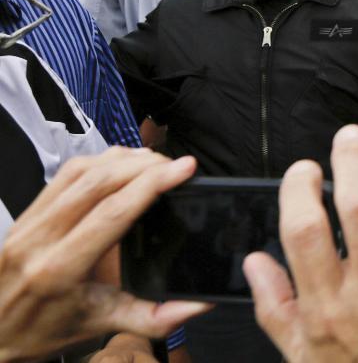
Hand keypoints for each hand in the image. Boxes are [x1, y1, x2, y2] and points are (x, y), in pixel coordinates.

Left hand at [0, 148, 209, 361]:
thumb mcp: (102, 327)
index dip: (151, 184)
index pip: (112, 212)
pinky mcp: (24, 215)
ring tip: (154, 161)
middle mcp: (38, 240)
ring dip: (121, 158)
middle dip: (143, 165)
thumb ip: (155, 318)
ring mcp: (27, 224)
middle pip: (96, 182)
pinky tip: (121, 166)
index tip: (183, 168)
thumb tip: (200, 304)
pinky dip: (98, 162)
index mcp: (59, 270)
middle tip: (176, 164)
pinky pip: (63, 175)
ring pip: (78, 171)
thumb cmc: (45, 331)